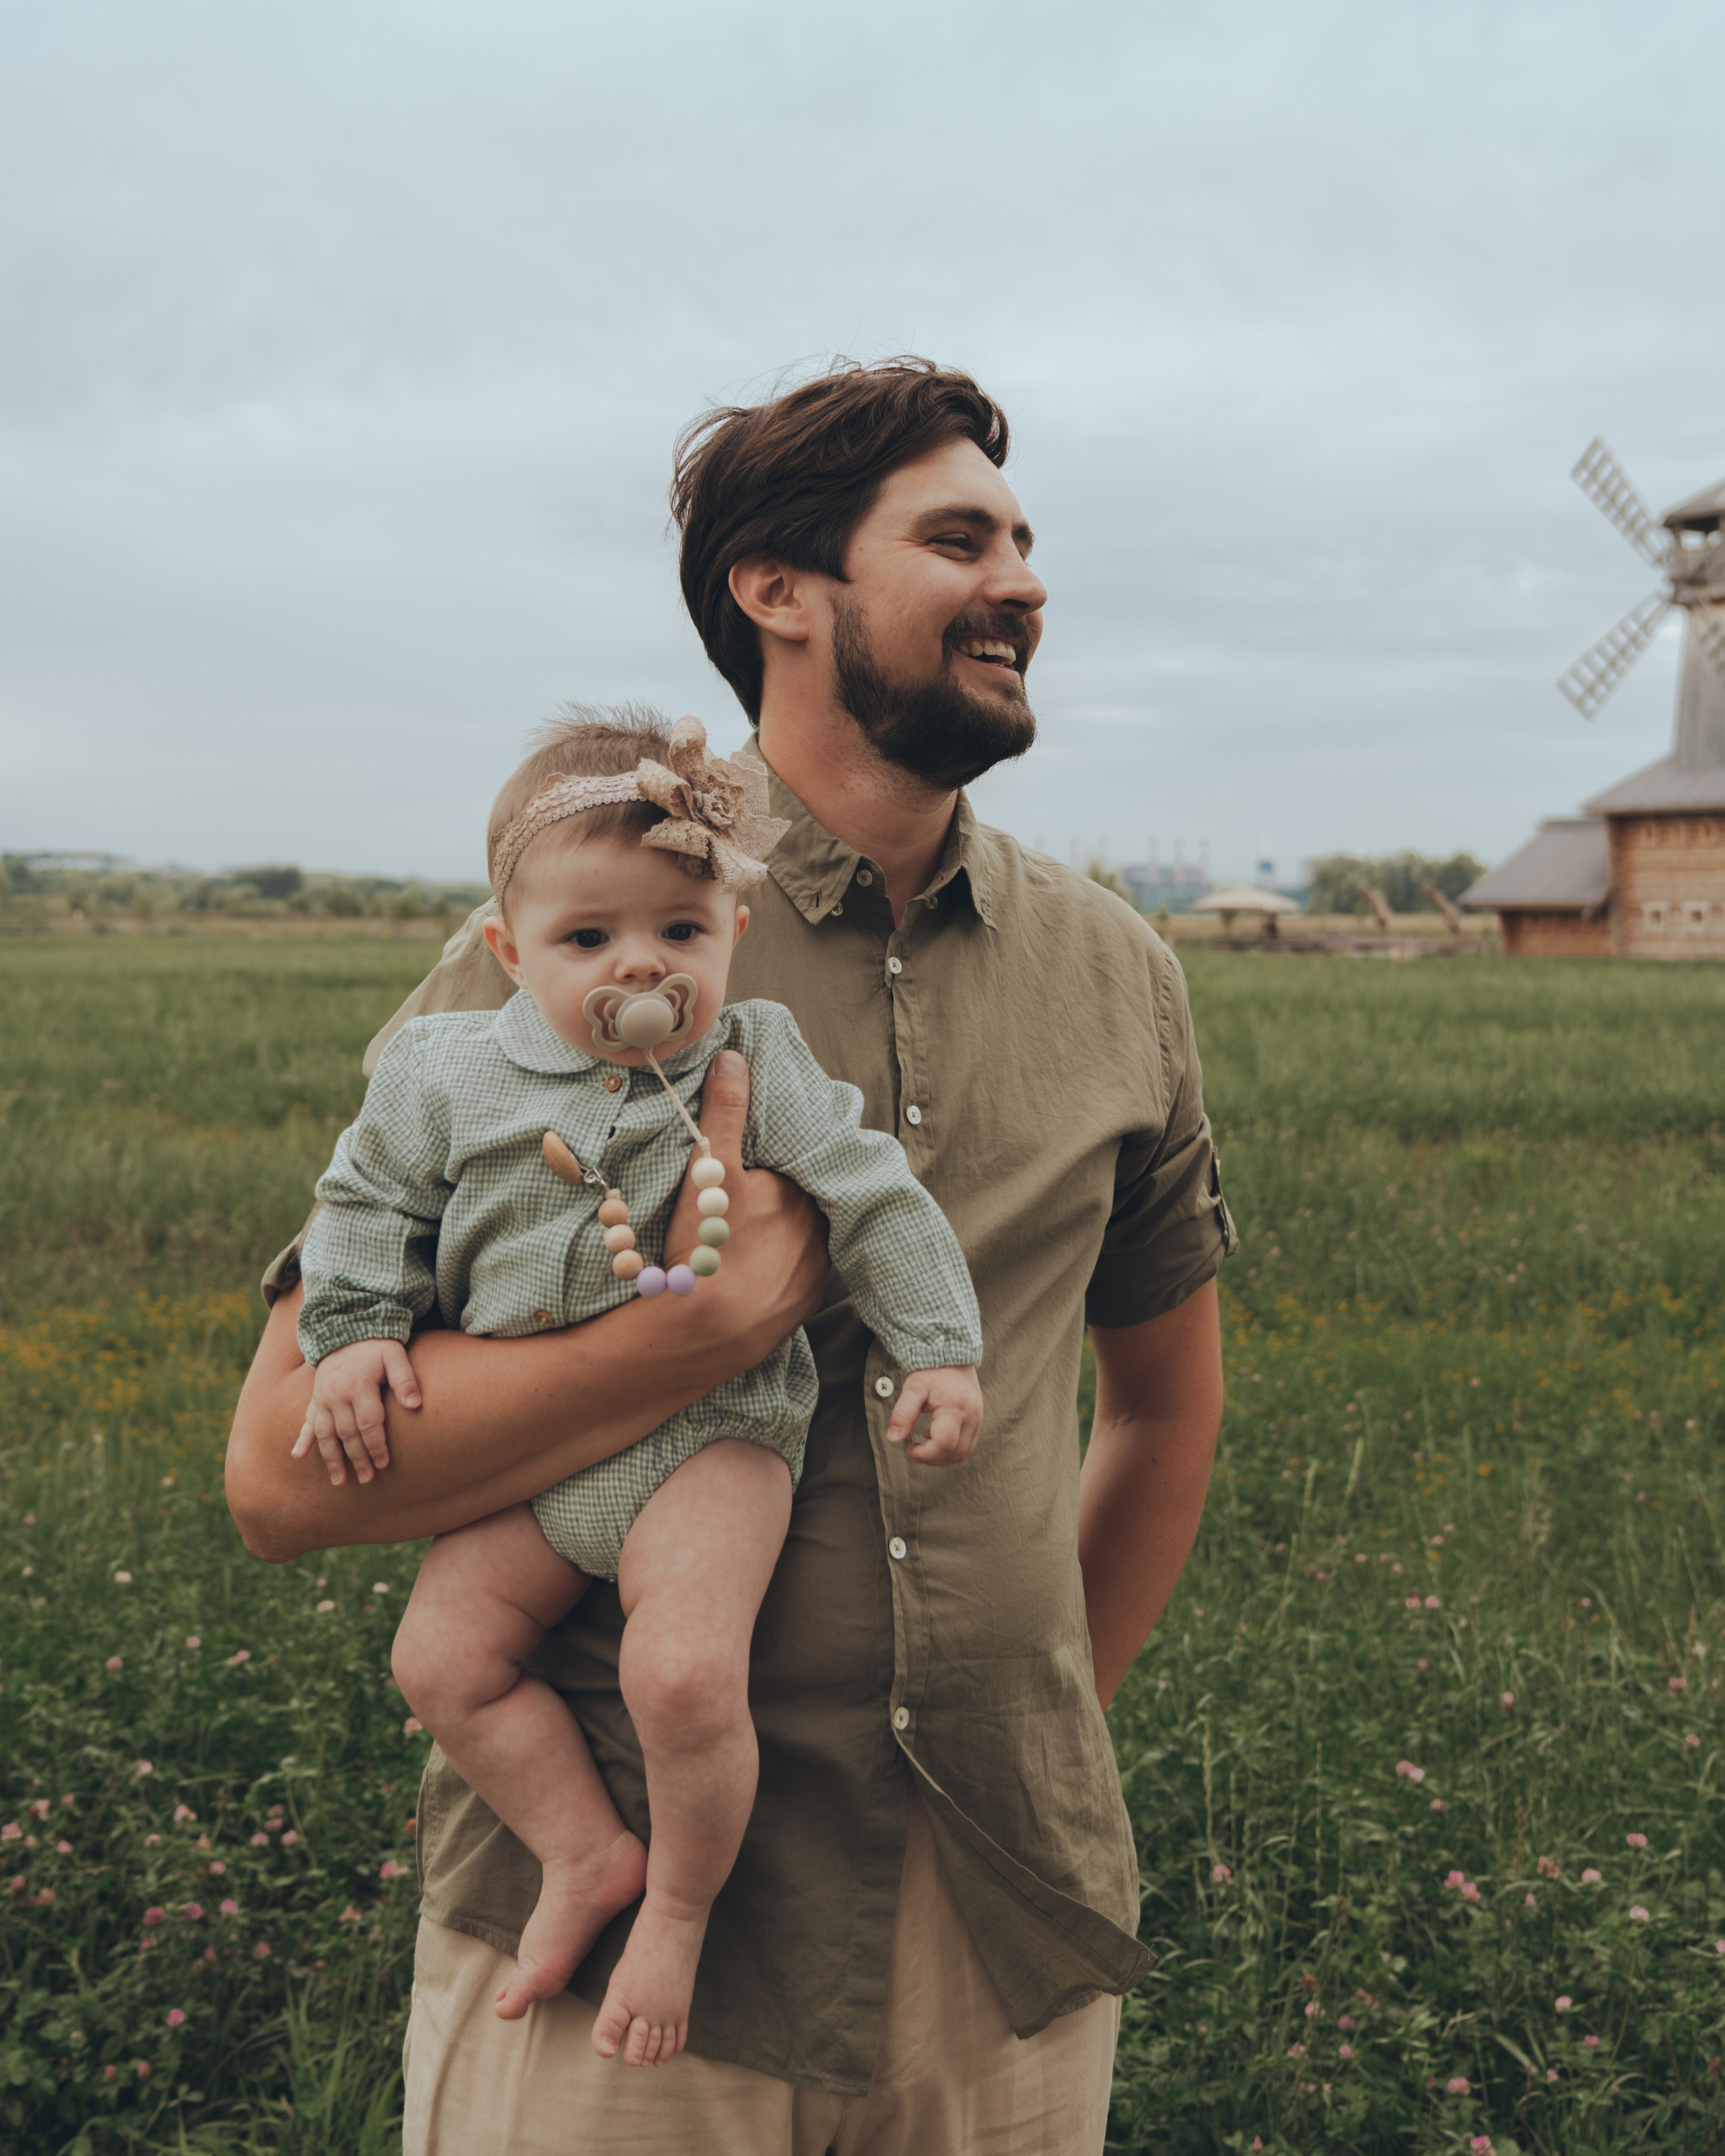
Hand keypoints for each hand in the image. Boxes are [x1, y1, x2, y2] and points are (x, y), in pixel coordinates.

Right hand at [290, 1339, 421, 1487]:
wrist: (346, 1330)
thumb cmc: (376, 1345)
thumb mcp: (395, 1354)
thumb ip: (405, 1378)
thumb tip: (415, 1405)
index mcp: (359, 1386)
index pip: (368, 1423)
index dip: (376, 1445)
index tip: (383, 1463)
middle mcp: (336, 1395)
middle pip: (347, 1433)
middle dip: (357, 1458)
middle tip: (367, 1479)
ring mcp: (322, 1398)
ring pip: (325, 1434)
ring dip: (331, 1458)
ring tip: (339, 1481)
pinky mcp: (314, 1399)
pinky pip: (306, 1422)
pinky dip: (302, 1440)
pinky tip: (297, 1456)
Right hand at [661, 1049, 829, 1362]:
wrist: (701, 1330)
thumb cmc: (705, 1244)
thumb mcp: (709, 1169)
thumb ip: (725, 1112)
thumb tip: (734, 1058)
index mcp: (801, 1189)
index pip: (802, 1158)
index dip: (783, 1152)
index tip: (764, 1155)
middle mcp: (818, 1225)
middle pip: (805, 1196)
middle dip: (786, 1190)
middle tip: (755, 1193)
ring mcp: (815, 1266)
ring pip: (807, 1234)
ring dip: (789, 1229)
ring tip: (757, 1230)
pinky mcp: (805, 1301)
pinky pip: (801, 1272)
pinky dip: (786, 1265)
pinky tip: (761, 1265)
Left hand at [886, 1365, 982, 1465]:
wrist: (953, 1356)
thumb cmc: (933, 1370)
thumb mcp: (913, 1388)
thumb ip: (903, 1413)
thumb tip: (894, 1438)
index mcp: (955, 1409)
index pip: (944, 1444)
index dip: (925, 1454)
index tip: (910, 1449)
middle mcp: (971, 1417)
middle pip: (955, 1454)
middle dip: (932, 1458)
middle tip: (914, 1450)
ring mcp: (977, 1420)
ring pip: (963, 1453)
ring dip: (943, 1457)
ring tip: (924, 1445)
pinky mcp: (977, 1420)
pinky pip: (967, 1445)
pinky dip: (951, 1448)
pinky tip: (935, 1435)